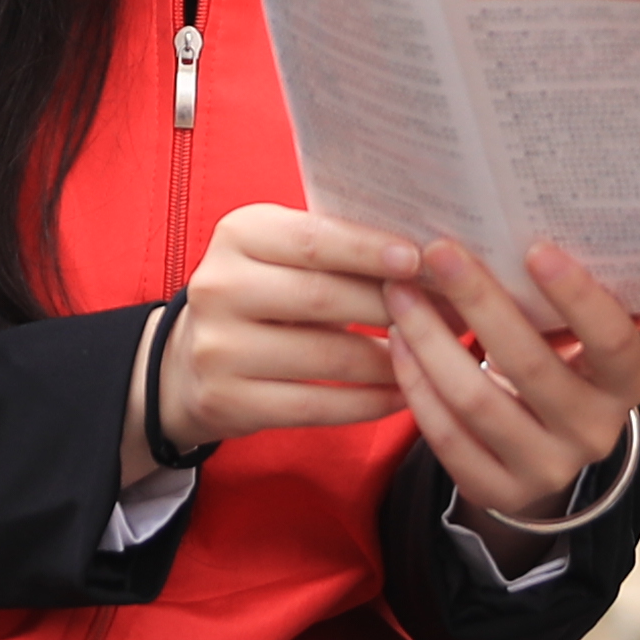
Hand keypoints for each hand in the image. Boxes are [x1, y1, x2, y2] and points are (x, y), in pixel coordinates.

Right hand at [144, 205, 423, 470]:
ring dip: (392, 360)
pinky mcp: (228, 401)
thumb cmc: (261, 294)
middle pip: (324, 298)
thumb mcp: (279, 253)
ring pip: (327, 356)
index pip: (314, 239)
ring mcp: (219, 349)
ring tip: (436, 356)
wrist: (188, 363)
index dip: (369, 250)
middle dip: (396, 307)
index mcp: (238, 234)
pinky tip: (402, 394)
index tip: (420, 259)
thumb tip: (427, 252)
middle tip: (451, 313)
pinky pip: (316, 405)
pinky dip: (367, 401)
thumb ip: (335, 246)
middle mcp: (220, 287)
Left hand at [385, 239, 639, 518]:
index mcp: (628, 383)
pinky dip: (416, 386)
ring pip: (477, 401)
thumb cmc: (556, 361)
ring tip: (399, 294)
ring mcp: (549, 469)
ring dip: (431, 340)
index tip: (533, 247)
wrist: (543, 446)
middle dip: (478, 301)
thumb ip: (554, 299)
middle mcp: (597, 432)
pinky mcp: (499, 492)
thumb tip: (502, 219)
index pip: (612, 339)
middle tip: (437, 252)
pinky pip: (447, 438)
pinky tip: (397, 344)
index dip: (577, 296)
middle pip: (530, 365)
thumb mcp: (573, 336)